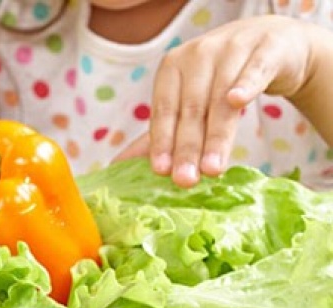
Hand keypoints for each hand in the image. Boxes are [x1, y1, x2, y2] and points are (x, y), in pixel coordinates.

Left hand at [127, 17, 332, 185]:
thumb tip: (119, 166)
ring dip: (216, 135)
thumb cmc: (222, 80)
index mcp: (173, 67)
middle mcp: (199, 54)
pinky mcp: (267, 49)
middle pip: (192, 108)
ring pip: (222, 97)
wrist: (271, 44)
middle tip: (185, 180)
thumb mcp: (192, 100)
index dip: (162, 141)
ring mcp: (233, 49)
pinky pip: (254, 70)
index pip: (164, 110)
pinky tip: (237, 101)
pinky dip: (245, 85)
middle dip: (187, 147)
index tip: (162, 171)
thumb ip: (164, 131)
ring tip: (212, 168)